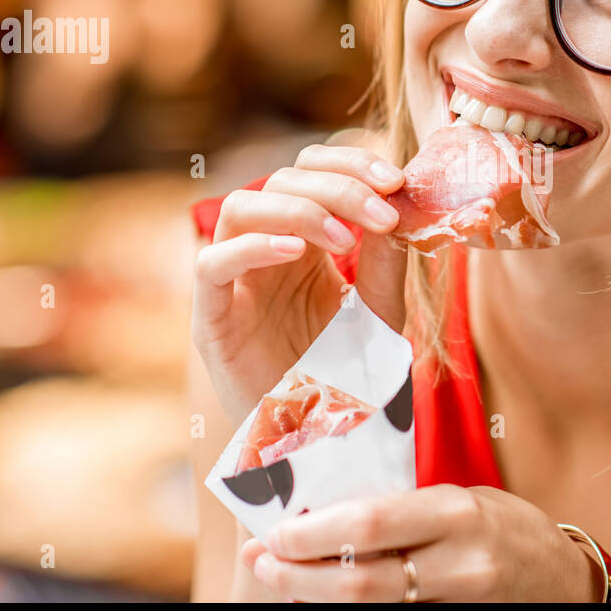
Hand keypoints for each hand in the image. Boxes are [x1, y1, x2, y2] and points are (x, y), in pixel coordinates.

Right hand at [190, 139, 406, 423]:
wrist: (323, 446)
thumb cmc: (350, 378)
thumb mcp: (380, 310)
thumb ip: (386, 258)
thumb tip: (399, 201)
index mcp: (305, 239)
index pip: (312, 170)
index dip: (350, 164)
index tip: (396, 180)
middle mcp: (265, 250)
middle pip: (282, 180)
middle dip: (339, 187)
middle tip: (383, 211)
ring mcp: (235, 282)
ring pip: (242, 208)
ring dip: (298, 208)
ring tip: (345, 238)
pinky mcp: (211, 319)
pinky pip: (211, 265)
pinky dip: (251, 247)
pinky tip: (296, 251)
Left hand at [240, 485, 604, 601]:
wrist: (563, 581)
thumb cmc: (505, 528)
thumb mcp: (461, 499)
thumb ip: (405, 507)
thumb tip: (325, 511)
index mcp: (456, 512)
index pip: (370, 523)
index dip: (313, 532)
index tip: (274, 531)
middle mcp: (460, 562)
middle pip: (361, 579)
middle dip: (299, 573)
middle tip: (263, 562)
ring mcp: (460, 605)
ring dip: (316, 598)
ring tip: (282, 582)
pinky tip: (323, 602)